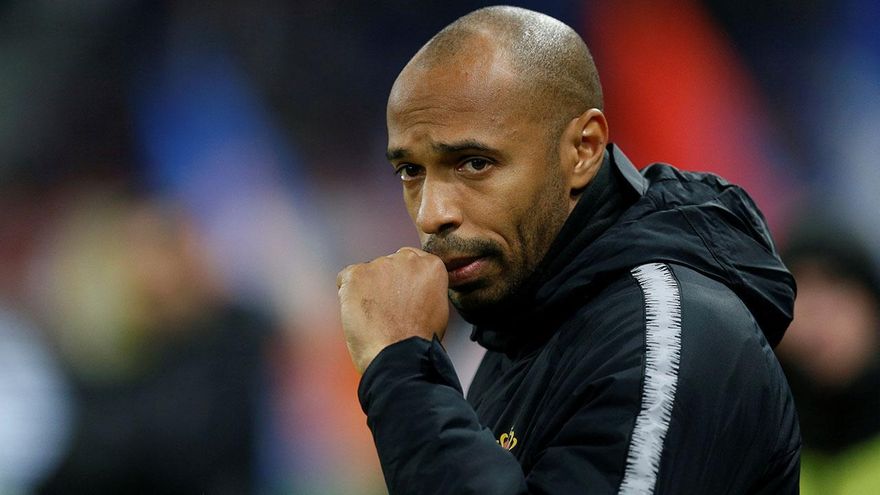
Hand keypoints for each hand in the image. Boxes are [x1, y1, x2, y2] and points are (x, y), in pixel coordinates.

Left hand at [337, 247, 449, 372]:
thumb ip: (425, 286)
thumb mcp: (437, 306)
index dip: (404, 282)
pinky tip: (358, 313)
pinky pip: (345, 278)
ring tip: (374, 317)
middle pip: (389, 264)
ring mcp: (381, 265)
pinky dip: (347, 294)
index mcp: (431, 266)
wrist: (398, 355)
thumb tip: (411, 286)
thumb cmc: (418, 340)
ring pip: (368, 272)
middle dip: (386, 282)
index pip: (411, 261)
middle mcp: (407, 259)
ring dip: (367, 289)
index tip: (402, 299)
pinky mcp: (357, 273)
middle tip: (387, 310)